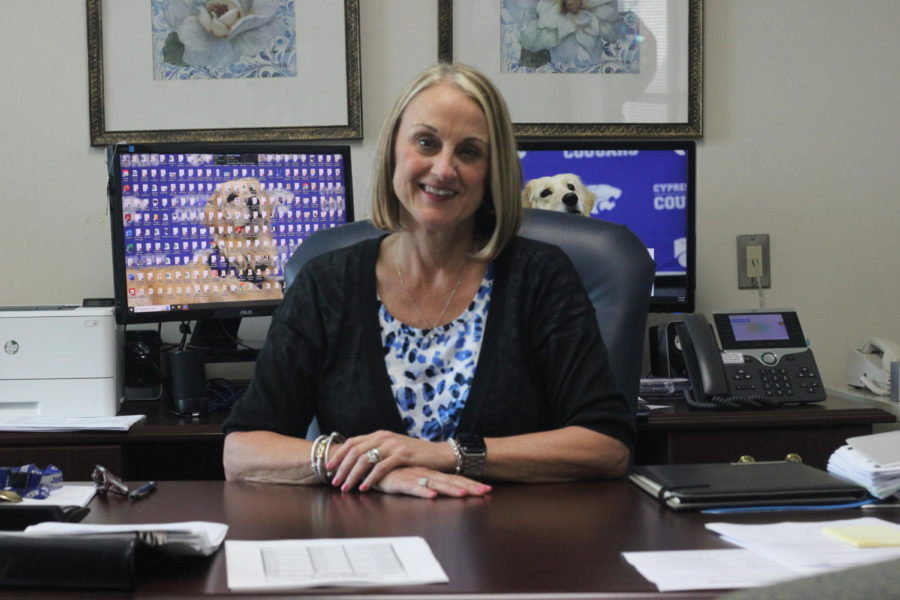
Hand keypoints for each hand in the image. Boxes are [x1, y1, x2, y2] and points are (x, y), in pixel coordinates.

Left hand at [327, 430, 452, 491]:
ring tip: (346, 487)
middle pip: (355, 451)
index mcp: (379, 434)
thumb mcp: (393, 448)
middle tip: (334, 481)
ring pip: (365, 459)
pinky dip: (370, 478)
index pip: (352, 442)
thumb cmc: (415, 454)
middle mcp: (384, 437)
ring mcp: (393, 445)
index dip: (339, 454)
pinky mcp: (402, 455)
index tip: (328, 467)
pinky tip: (364, 487)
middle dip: (342, 467)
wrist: (438, 454)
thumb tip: (358, 461)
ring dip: (353, 475)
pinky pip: (381, 468)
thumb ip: (377, 450)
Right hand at [374, 467, 491, 498]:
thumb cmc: (391, 472)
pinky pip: (412, 487)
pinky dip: (423, 491)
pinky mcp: (398, 481)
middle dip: (469, 487)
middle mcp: (424, 473)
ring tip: (466, 495)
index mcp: (429, 473)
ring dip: (450, 489)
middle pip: (450, 481)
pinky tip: (433, 495)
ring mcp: (412, 476)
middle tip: (486, 491)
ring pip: (435, 483)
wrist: (368, 463)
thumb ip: (424, 482)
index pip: (454, 478)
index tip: (487, 489)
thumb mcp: (411, 478)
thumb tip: (439, 489)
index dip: (470, 484)